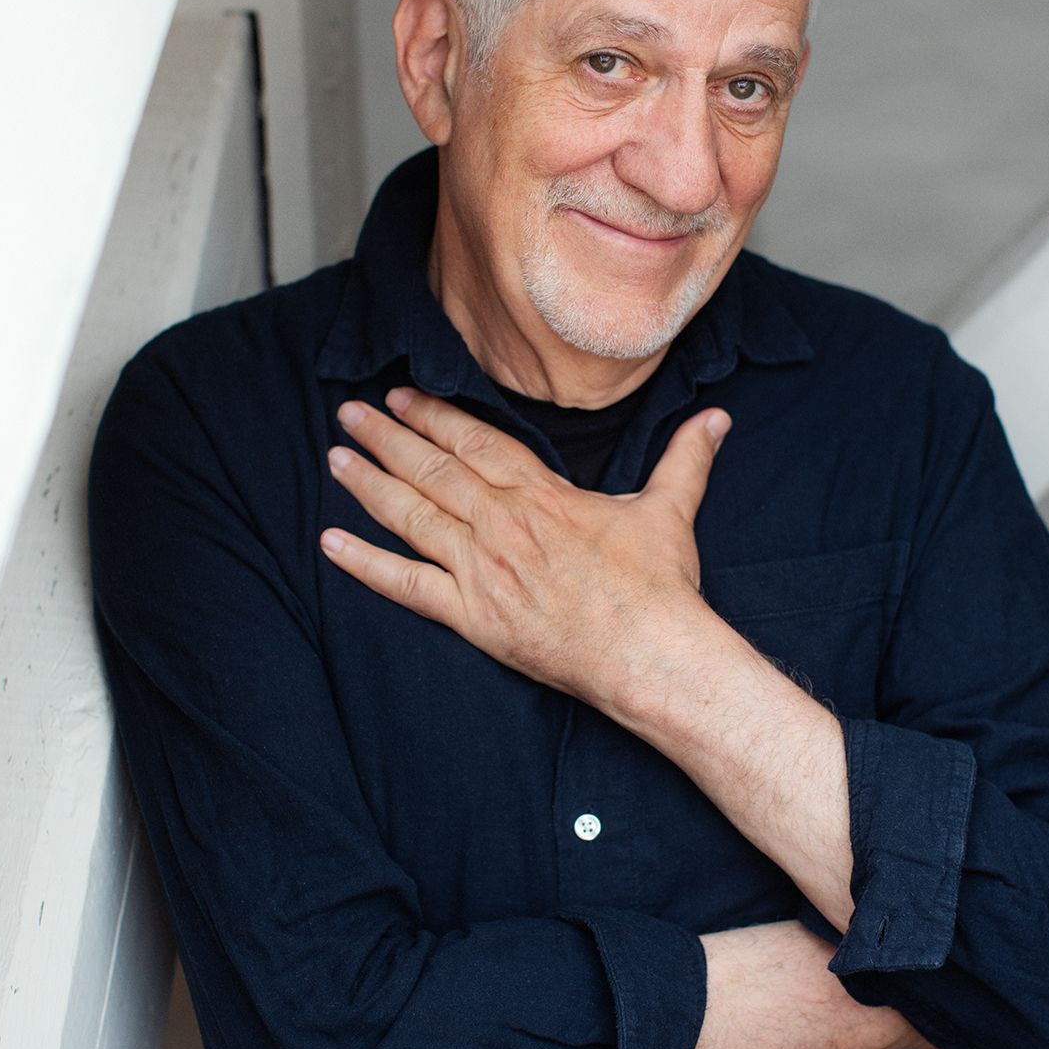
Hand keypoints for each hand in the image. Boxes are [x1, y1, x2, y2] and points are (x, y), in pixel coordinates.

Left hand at [320, 386, 730, 708]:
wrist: (649, 653)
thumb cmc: (658, 587)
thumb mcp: (669, 510)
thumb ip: (685, 458)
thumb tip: (718, 419)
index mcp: (542, 495)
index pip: (475, 442)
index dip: (434, 415)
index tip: (402, 395)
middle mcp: (502, 525)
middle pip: (432, 470)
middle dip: (387, 437)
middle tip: (350, 411)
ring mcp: (483, 571)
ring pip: (412, 517)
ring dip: (369, 484)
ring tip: (335, 457)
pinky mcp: (473, 617)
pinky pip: (407, 587)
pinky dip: (366, 564)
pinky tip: (331, 545)